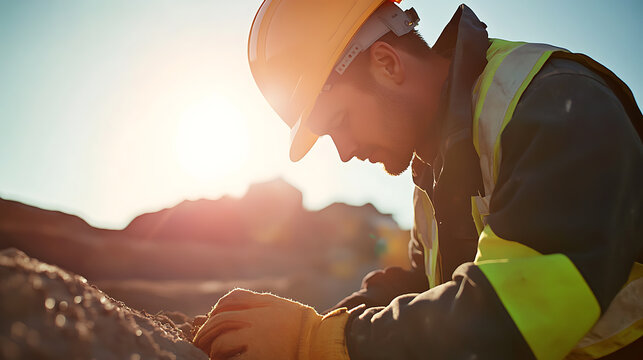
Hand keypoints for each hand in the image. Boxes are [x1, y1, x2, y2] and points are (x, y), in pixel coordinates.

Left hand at [192, 288, 349, 359]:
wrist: (320, 341)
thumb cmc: (299, 323)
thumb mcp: (276, 303)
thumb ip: (252, 299)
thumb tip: (224, 303)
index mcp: (260, 305)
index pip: (227, 303)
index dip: (214, 312)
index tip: (209, 321)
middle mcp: (255, 320)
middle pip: (219, 322)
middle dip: (205, 333)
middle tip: (200, 343)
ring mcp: (256, 340)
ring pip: (221, 344)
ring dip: (212, 350)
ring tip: (212, 356)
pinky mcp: (258, 358)